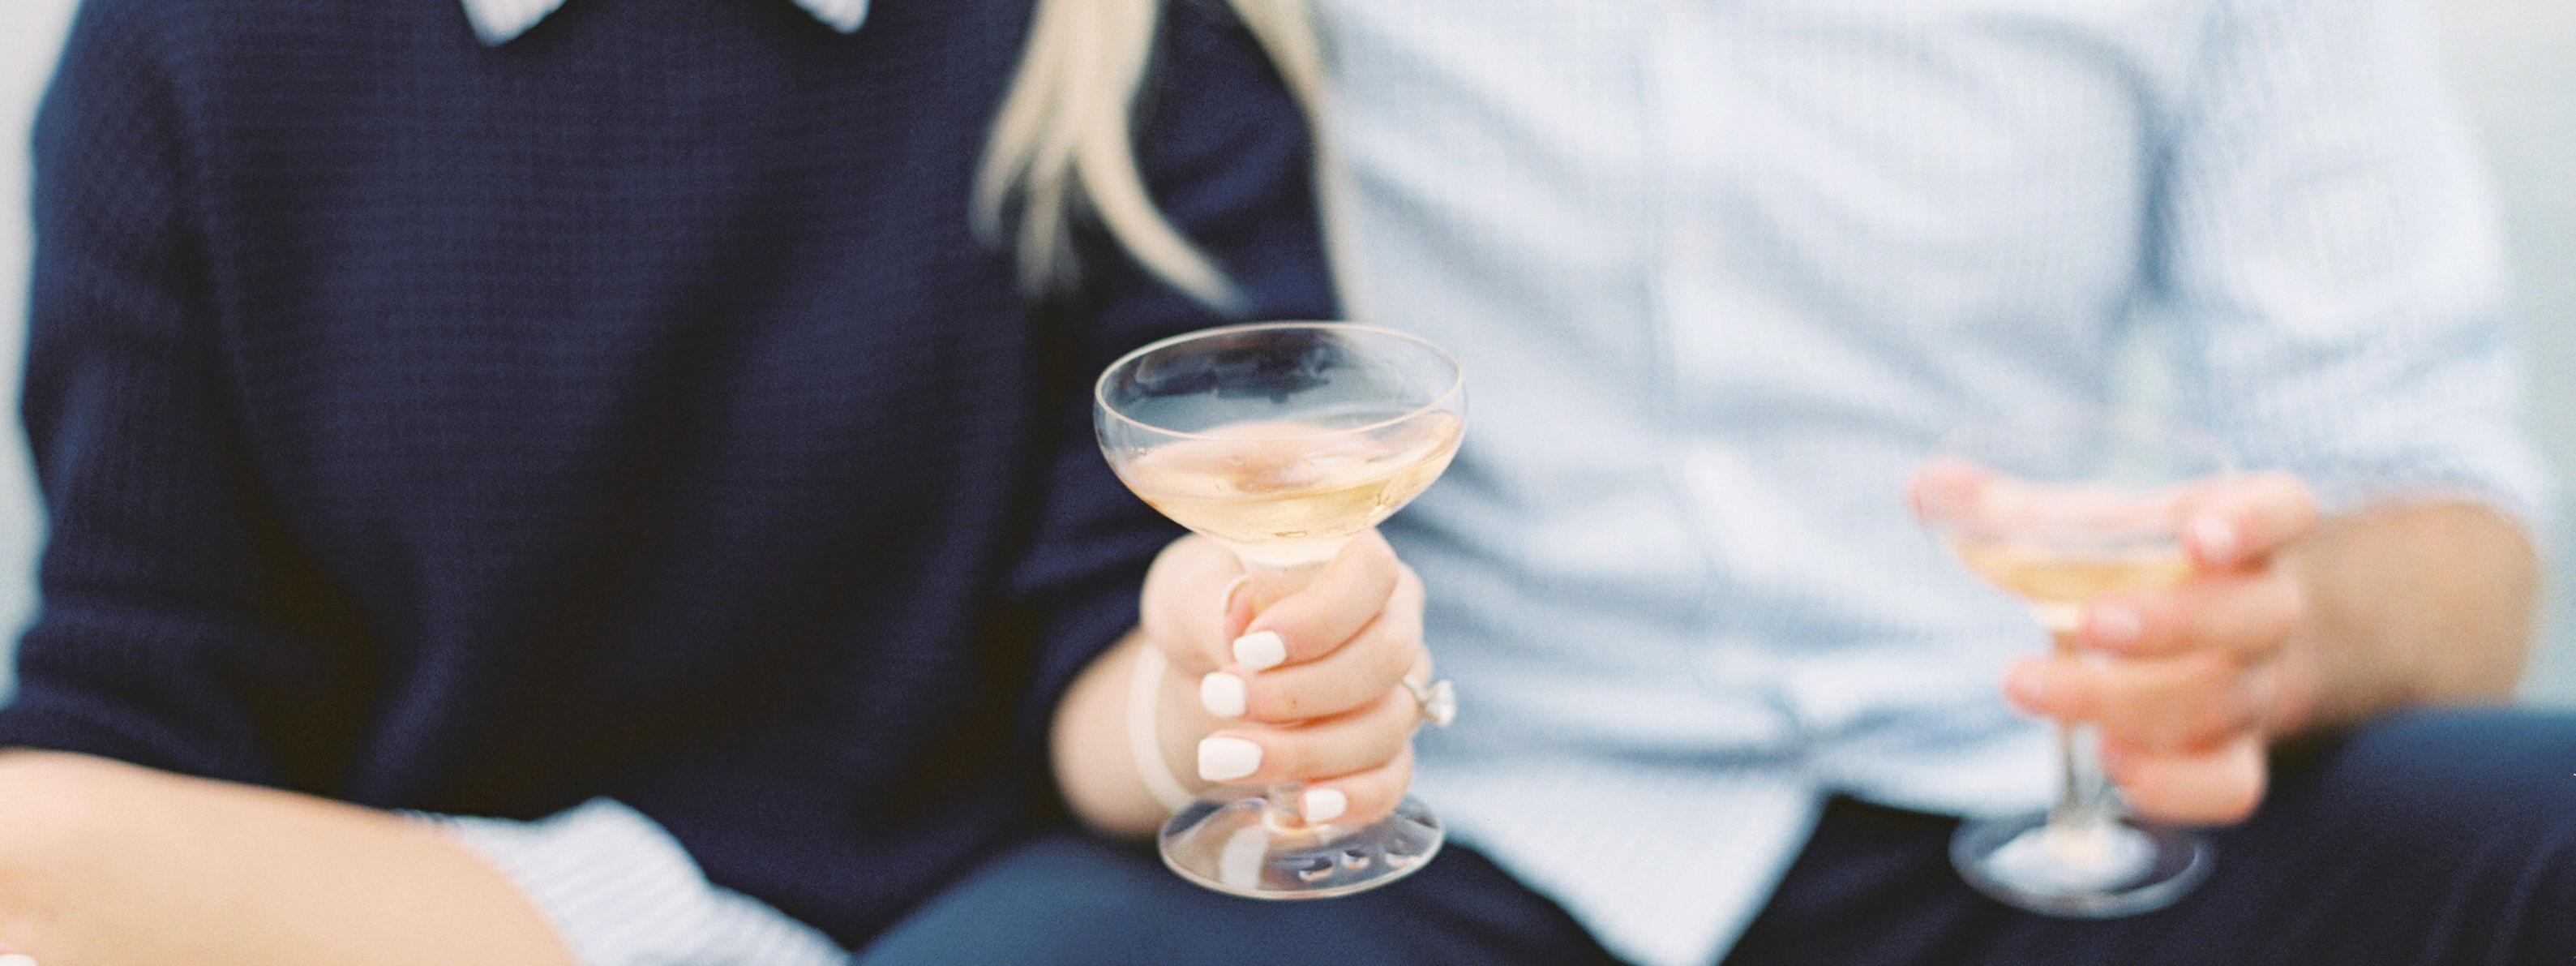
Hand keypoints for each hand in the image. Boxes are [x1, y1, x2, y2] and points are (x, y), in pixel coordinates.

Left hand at [1136, 530, 1428, 825]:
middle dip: (1302, 692)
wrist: (1208, 668)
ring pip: (1388, 724)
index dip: (1320, 616)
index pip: (1372, 572)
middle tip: (1222, 700)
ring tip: (1224, 758)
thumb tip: (1239, 629)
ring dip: (1307, 751)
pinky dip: (1351, 798)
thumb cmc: (1207, 608)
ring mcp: (1399, 688)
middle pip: (1387, 657)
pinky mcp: (1387, 749)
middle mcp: (1393, 619)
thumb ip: (1211, 602)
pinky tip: (1301, 807)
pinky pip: (1393, 779)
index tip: (1249, 648)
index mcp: (1353, 558)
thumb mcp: (1188, 590)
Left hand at [2000, 472, 2318, 824]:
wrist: (2213, 637)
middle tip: (2087, 625)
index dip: (2252, 521)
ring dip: (2129, 701)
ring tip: (2032, 685)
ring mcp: (2257, 686)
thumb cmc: (2142, 565)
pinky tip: (2108, 763)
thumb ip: (2010, 509)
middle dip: (2172, 624)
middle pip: (2258, 618)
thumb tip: (1924, 487)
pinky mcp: (2236, 755)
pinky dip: (2175, 785)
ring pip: (2226, 701)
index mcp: (2240, 530)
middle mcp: (2266, 609)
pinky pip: (2231, 785)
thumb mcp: (2089, 526)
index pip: (2284, 510)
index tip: (2197, 533)